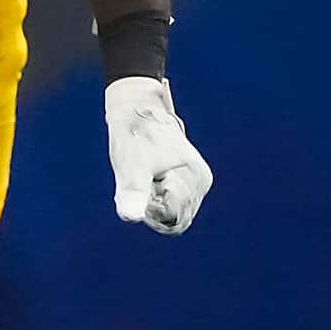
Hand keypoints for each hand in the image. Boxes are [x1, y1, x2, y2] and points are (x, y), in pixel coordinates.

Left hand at [106, 76, 211, 233]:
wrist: (136, 109)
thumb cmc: (134, 136)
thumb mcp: (130, 165)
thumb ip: (133, 192)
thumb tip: (131, 217)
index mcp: (195, 179)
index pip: (175, 219)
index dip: (151, 212)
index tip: (138, 189)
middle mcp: (200, 182)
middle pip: (175, 218)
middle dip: (152, 208)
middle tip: (139, 182)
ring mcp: (195, 181)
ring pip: (172, 213)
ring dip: (153, 203)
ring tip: (144, 178)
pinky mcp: (186, 180)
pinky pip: (170, 203)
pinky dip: (154, 198)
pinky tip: (145, 179)